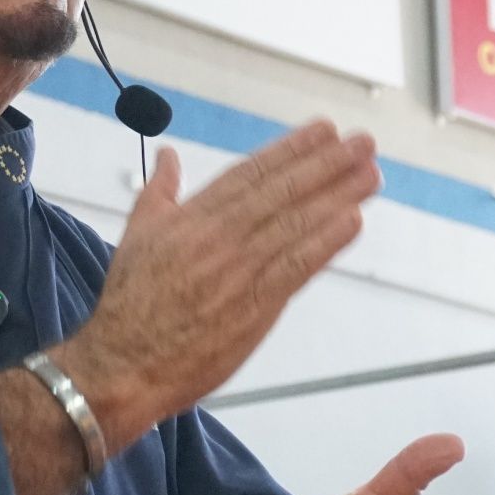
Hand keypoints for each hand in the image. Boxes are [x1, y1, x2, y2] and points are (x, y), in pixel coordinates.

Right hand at [57, 121, 379, 449]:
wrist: (124, 363)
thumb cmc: (129, 305)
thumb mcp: (136, 235)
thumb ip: (158, 192)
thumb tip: (167, 157)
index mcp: (191, 218)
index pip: (250, 173)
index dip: (290, 149)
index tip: (322, 131)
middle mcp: (218, 238)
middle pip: (281, 191)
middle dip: (325, 163)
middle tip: (361, 142)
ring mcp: (238, 272)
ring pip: (295, 224)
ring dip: (337, 196)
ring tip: (369, 173)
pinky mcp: (254, 308)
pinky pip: (297, 267)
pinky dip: (326, 242)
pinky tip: (352, 221)